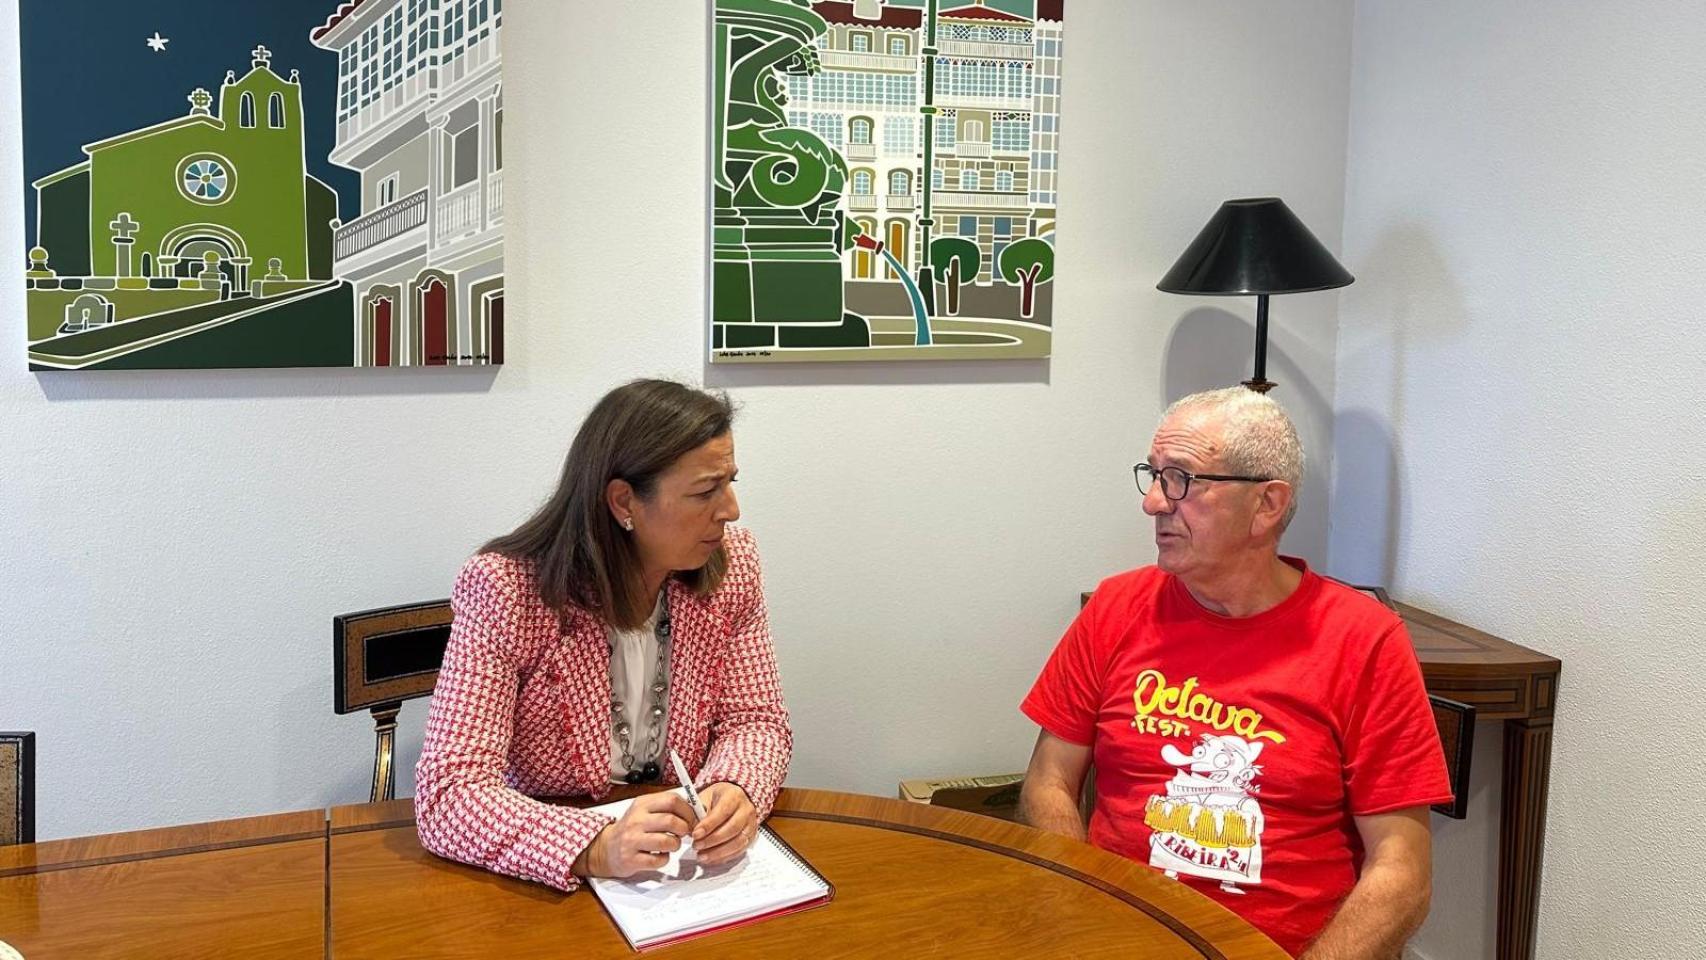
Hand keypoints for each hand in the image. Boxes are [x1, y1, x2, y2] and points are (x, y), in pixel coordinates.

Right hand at [576, 792, 695, 877]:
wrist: (606, 848)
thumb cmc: (632, 829)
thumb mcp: (645, 811)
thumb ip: (667, 808)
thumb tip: (697, 810)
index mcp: (642, 804)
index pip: (672, 800)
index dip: (688, 811)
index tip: (692, 819)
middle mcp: (636, 820)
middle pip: (671, 821)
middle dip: (684, 829)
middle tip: (684, 833)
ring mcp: (632, 840)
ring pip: (667, 841)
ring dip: (676, 845)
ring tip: (671, 845)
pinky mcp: (631, 859)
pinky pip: (659, 860)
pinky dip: (664, 859)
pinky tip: (659, 855)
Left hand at [690, 782, 758, 865]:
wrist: (734, 798)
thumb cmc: (717, 799)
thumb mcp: (706, 797)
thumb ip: (698, 811)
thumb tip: (691, 828)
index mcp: (734, 796)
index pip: (723, 811)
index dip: (709, 825)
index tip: (695, 834)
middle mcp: (746, 810)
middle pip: (732, 828)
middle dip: (712, 840)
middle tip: (696, 846)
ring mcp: (751, 825)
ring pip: (737, 842)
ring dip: (718, 852)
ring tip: (701, 856)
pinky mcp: (750, 837)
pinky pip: (739, 851)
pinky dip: (724, 857)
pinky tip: (710, 858)